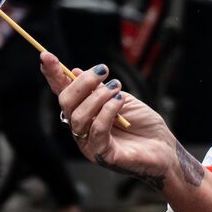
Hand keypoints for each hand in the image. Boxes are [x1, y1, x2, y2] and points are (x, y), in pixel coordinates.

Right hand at [40, 52, 176, 190]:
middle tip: (103, 71)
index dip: (54, 76)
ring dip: (98, 96)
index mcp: (85, 114)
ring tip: (116, 87)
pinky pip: (96, 131)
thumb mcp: (122, 99)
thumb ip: (99, 89)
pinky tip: (119, 102)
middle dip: (82, 83)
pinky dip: (107, 112)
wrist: (165, 148)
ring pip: (78, 116)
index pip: (63, 93)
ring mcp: (90, 143)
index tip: (47, 56)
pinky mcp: (103, 155)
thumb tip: (74, 71)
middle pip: (66, 103)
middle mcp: (82, 129)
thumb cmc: (144, 125)